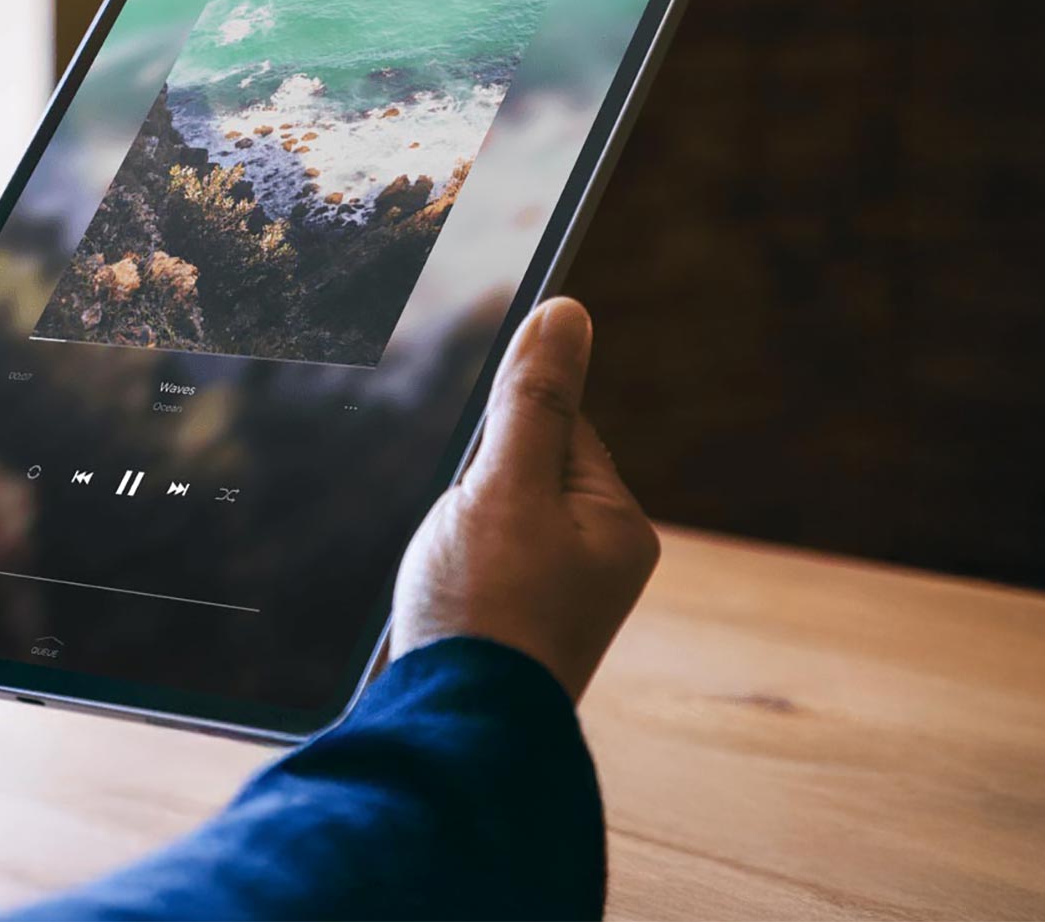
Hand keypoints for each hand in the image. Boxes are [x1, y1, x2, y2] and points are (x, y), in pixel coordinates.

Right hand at [391, 297, 658, 699]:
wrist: (450, 732)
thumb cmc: (484, 612)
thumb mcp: (504, 485)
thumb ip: (531, 399)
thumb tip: (566, 311)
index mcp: (616, 524)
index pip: (558, 425)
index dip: (499, 429)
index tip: (465, 461)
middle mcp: (596, 563)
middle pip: (520, 472)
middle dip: (469, 485)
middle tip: (449, 527)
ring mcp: (553, 601)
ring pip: (490, 520)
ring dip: (452, 530)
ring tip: (439, 572)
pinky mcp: (510, 630)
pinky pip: (474, 567)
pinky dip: (444, 570)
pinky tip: (428, 597)